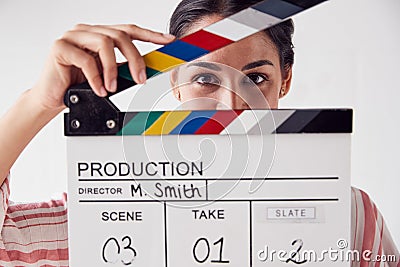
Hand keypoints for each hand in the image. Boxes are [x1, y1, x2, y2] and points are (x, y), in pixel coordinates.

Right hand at [31, 24, 174, 110]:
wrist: (52, 97)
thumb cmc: (79, 86)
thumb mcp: (107, 76)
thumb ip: (122, 68)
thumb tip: (145, 69)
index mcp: (99, 35)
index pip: (129, 30)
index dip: (150, 34)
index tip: (168, 41)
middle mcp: (87, 31)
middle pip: (120, 35)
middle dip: (135, 59)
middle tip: (141, 79)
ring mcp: (72, 36)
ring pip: (104, 43)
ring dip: (113, 70)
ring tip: (112, 87)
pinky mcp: (60, 47)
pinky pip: (85, 59)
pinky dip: (96, 77)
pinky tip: (99, 90)